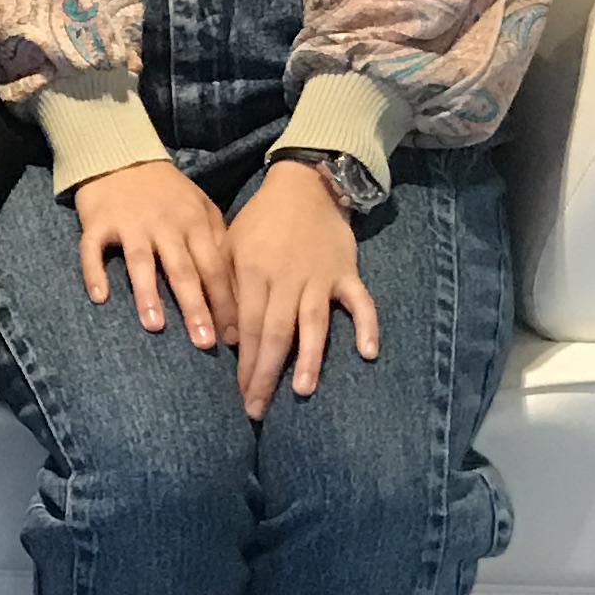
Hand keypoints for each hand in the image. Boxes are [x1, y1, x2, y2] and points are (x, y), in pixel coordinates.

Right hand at [70, 158, 234, 350]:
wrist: (121, 155)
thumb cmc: (167, 190)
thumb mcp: (201, 206)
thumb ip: (217, 238)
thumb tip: (237, 283)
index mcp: (194, 223)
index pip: (214, 268)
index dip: (225, 302)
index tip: (233, 336)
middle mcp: (164, 225)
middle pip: (182, 270)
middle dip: (194, 307)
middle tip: (203, 342)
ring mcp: (130, 224)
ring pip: (140, 262)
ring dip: (147, 294)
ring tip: (155, 325)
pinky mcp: (98, 222)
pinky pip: (93, 249)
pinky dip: (94, 271)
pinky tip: (99, 297)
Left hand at [229, 160, 380, 419]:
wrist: (304, 186)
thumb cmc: (260, 221)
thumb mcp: (230, 247)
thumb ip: (227, 290)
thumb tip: (228, 339)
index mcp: (254, 273)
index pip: (247, 327)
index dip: (244, 363)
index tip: (239, 394)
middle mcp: (286, 279)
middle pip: (276, 333)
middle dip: (266, 373)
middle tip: (258, 408)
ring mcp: (320, 277)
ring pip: (314, 322)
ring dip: (309, 357)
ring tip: (303, 389)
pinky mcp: (347, 272)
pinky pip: (360, 301)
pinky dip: (366, 324)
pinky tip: (368, 352)